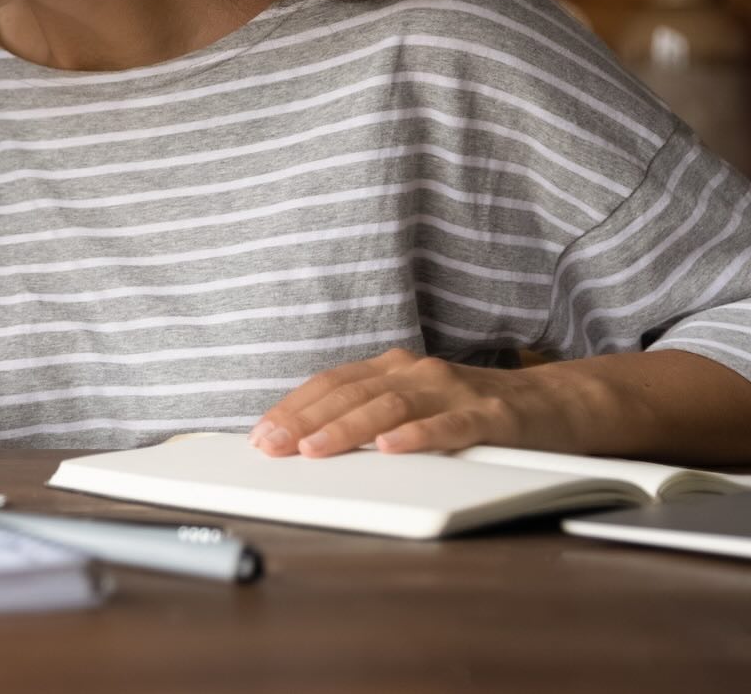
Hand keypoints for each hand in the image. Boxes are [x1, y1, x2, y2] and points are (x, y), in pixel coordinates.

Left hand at [249, 348, 579, 456]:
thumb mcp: (414, 405)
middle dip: (305, 421)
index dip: (293, 407)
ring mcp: (454, 391)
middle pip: (351, 394)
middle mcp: (417, 373)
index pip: (331, 384)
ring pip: (391, 407)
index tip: (261, 434)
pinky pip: (450, 425)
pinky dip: (419, 436)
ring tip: (315, 449)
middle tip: (272, 446)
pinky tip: (392, 448)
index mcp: (393, 369)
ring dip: (348, 429)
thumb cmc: (473, 410)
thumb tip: (309, 442)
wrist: (556, 403)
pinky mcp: (492, 416)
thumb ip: (371, 415)